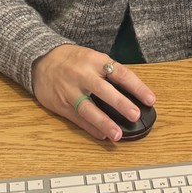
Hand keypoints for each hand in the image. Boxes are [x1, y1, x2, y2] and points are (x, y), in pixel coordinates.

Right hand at [32, 45, 155, 142]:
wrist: (41, 61)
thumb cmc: (72, 60)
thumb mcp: (92, 58)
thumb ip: (108, 72)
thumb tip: (131, 92)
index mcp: (95, 61)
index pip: (120, 73)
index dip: (137, 86)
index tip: (150, 99)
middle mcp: (84, 75)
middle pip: (104, 90)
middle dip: (121, 103)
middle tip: (135, 115)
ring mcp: (71, 91)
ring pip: (89, 108)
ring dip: (104, 122)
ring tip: (117, 134)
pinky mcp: (61, 104)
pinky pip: (77, 118)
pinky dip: (90, 128)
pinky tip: (102, 135)